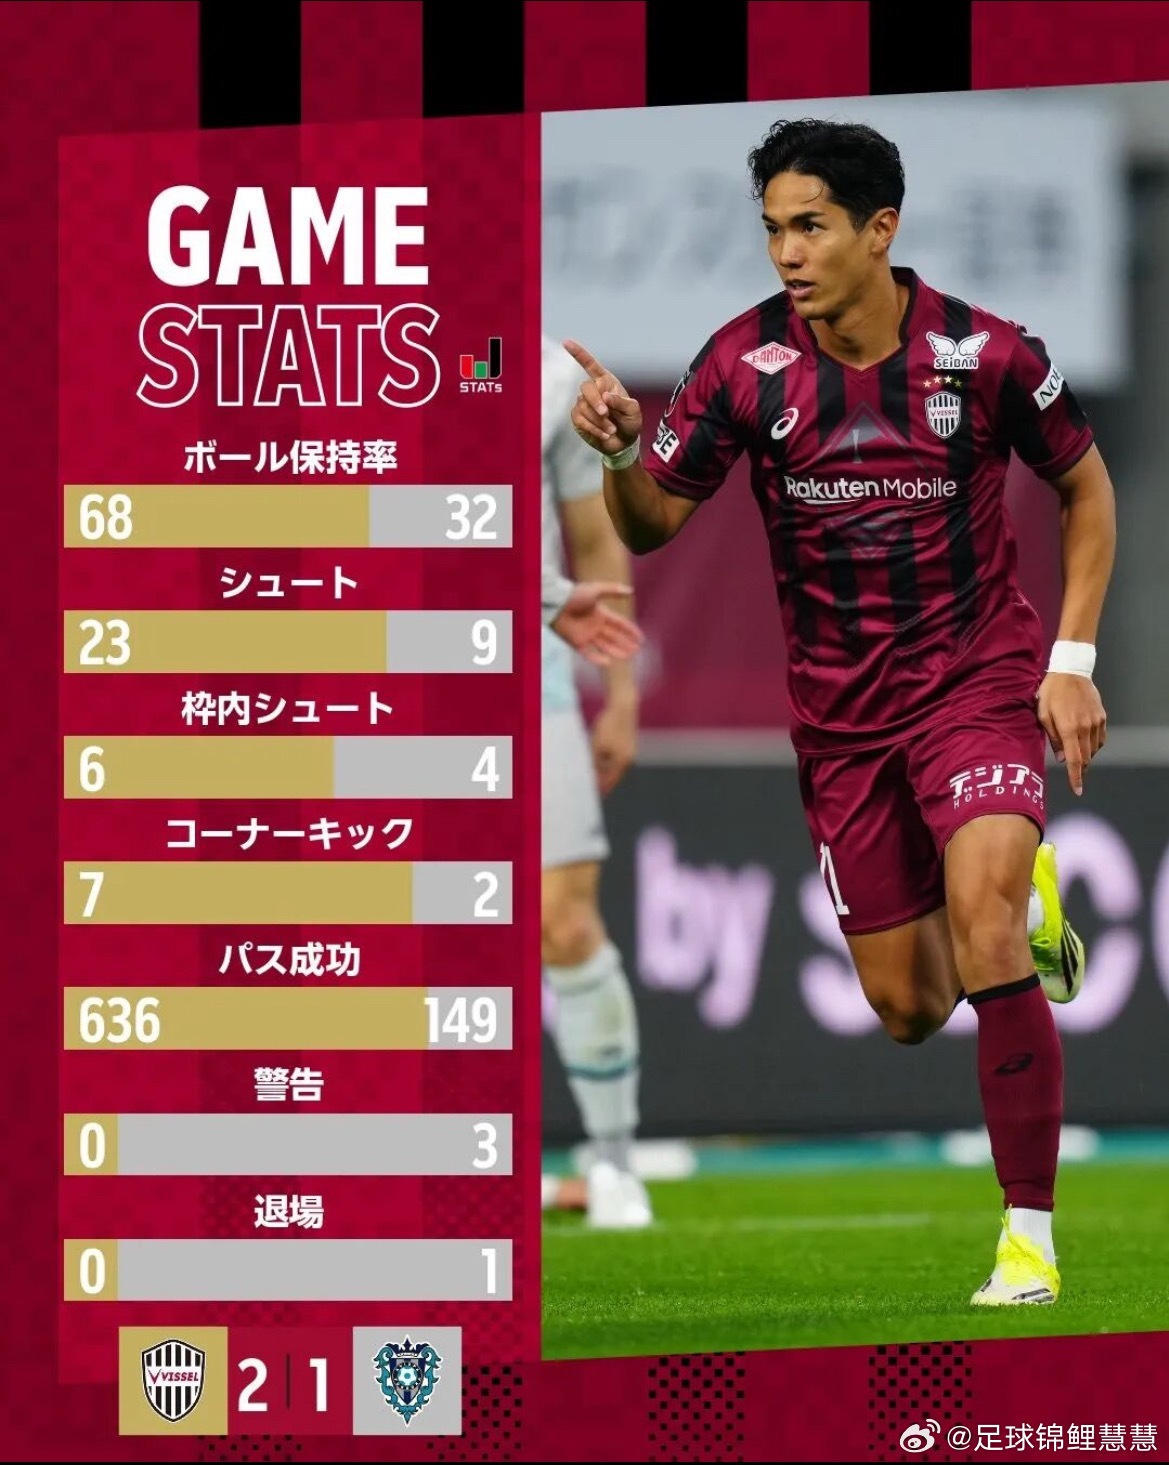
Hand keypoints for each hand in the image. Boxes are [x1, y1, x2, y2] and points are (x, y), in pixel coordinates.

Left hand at [551, 580, 643, 666]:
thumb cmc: (574, 594)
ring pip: (605, 646)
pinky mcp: (576, 642)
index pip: (620, 624)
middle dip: (626, 643)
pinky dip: (598, 658)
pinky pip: (589, 653)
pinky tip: (609, 662)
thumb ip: (613, 590)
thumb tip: (631, 591)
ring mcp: (586, 635)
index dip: (630, 631)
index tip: (641, 639)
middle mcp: (596, 626)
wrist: (556, 603)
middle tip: (637, 650)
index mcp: (602, 614)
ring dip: (617, 651)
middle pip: (614, 637)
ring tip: (628, 657)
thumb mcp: (596, 590)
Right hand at [563, 339, 643, 454]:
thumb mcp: (633, 411)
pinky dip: (593, 429)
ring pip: (583, 407)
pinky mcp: (578, 419)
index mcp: (606, 382)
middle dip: (595, 402)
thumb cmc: (630, 422)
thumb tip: (605, 396)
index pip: (590, 365)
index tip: (566, 342)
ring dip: (599, 421)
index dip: (578, 354)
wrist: (624, 443)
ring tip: (612, 430)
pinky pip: (580, 420)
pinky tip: (604, 434)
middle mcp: (593, 390)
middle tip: (606, 414)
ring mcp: (583, 404)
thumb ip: (621, 402)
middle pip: (586, 388)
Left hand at [591, 696, 637, 795]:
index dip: (600, 787)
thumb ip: (595, 762)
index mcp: (622, 761)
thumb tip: (593, 775)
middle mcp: (629, 758)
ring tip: (595, 773)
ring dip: (606, 770)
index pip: (609, 780)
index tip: (592, 793)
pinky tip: (602, 758)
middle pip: (614, 774)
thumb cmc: (609, 726)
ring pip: (616, 765)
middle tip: (593, 786)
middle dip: (603, 780)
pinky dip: (609, 760)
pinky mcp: (628, 741)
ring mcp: (630, 750)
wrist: (622, 706)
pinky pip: (617, 756)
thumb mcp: (597, 746)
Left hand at [1037, 672, 1106, 795]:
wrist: (1071, 671)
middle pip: (1086, 758)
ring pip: (1094, 749)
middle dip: (1080, 769)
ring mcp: (1096, 722)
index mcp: (1069, 728)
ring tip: (1076, 756)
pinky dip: (1094, 745)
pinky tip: (1085, 743)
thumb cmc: (1051, 692)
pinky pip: (1100, 739)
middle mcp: (1085, 727)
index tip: (1077, 790)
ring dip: (1086, 757)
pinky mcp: (1102, 716)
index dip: (1076, 777)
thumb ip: (1052, 738)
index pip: (1075, 760)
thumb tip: (1060, 758)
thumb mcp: (1043, 714)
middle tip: (1074, 775)